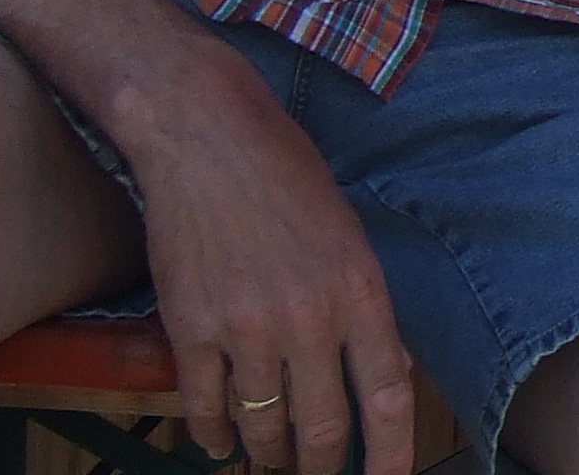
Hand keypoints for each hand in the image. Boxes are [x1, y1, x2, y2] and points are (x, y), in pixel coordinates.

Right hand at [127, 49, 415, 474]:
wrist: (207, 138)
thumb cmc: (286, 174)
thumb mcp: (349, 234)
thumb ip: (363, 305)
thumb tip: (381, 369)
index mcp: (359, 291)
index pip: (387, 396)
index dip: (389, 454)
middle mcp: (308, 318)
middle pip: (322, 429)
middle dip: (320, 466)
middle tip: (316, 474)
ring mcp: (245, 328)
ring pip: (262, 427)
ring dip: (266, 455)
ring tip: (268, 461)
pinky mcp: (190, 329)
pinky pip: (203, 408)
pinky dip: (211, 435)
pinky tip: (218, 440)